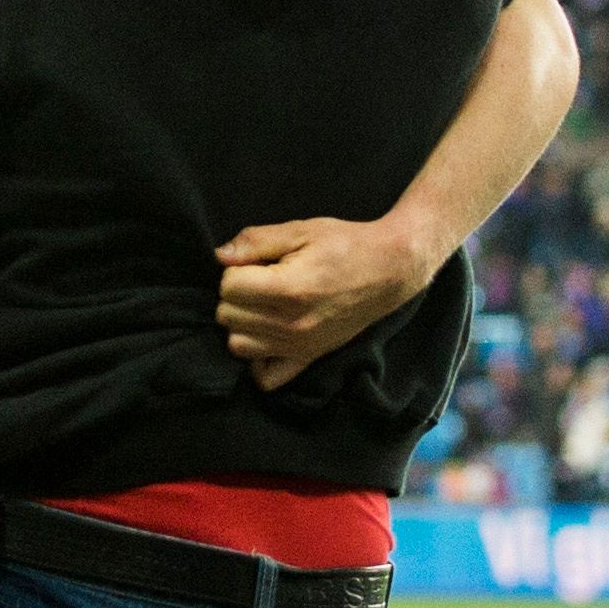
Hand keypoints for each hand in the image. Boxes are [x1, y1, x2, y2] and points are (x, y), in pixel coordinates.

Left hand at [214, 212, 440, 391]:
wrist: (389, 270)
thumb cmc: (345, 244)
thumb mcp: (300, 230)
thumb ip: (255, 241)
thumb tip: (220, 256)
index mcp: (288, 289)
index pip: (228, 287)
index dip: (235, 269)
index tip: (256, 263)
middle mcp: (292, 324)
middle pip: (227, 316)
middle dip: (237, 294)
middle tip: (261, 280)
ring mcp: (300, 346)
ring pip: (238, 345)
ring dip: (242, 323)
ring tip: (262, 305)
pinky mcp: (309, 358)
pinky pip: (266, 377)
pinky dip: (259, 359)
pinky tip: (267, 335)